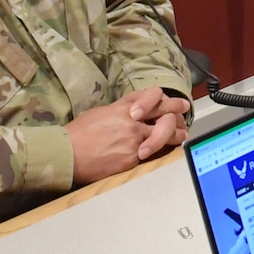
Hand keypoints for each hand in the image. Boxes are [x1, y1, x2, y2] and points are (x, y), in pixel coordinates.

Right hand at [65, 88, 191, 183]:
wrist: (68, 153)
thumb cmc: (78, 134)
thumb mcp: (100, 112)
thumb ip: (119, 109)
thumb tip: (132, 110)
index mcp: (123, 108)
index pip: (153, 97)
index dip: (166, 99)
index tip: (175, 102)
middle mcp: (131, 120)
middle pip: (164, 113)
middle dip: (178, 112)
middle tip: (185, 112)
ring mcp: (134, 139)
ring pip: (164, 135)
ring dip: (175, 135)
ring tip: (182, 136)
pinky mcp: (133, 157)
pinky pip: (152, 154)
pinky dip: (158, 152)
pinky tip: (164, 152)